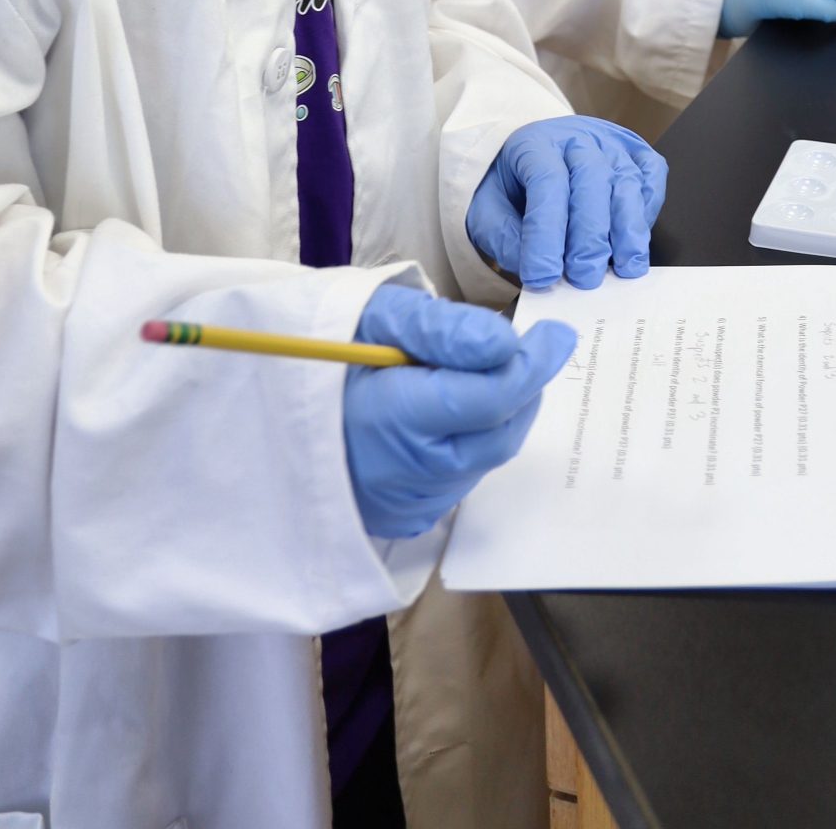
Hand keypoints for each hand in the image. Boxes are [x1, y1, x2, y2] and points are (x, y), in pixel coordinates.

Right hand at [343, 282, 575, 539]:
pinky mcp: (407, 517)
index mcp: (393, 418)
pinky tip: (459, 412)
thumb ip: (442, 330)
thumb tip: (506, 344)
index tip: (557, 334)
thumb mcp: (377, 318)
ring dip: (501, 417)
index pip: (489, 400)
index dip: (532, 365)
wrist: (278, 415)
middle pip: (498, 435)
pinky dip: (475, 441)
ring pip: (484, 459)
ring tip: (487, 375)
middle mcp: (405, 474)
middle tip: (536, 348)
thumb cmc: (330, 352)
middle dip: (524, 390)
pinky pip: (462, 478)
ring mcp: (407, 503)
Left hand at [466, 118, 667, 291]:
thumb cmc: (512, 188)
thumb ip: (504, 238)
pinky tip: (637, 240)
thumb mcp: (488, 210)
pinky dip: (649, 209)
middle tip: (584, 277)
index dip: (546, 232)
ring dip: (628, 228)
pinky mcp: (638, 154)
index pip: (546, 182)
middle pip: (592, 178)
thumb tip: (538, 272)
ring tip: (624, 267)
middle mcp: (577, 138)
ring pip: (627, 180)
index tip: (542, 275)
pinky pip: (652, 176)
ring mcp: (612, 144)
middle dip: (589, 234)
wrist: (535, 157)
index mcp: (534, 144)